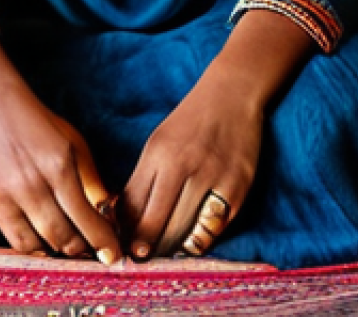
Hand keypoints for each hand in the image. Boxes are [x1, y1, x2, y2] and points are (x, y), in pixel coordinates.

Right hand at [0, 84, 121, 261]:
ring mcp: (9, 195)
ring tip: (72, 247)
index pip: (85, 217)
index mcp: (58, 166)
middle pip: (63, 236)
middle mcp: (32, 183)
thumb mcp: (76, 146)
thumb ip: (92, 183)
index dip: (102, 241)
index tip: (113, 256)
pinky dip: (35, 248)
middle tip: (94, 252)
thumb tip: (108, 219)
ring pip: (40, 243)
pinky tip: (47, 243)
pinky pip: (16, 241)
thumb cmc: (44, 128)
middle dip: (83, 249)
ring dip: (60, 251)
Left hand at [119, 69, 262, 257]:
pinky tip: (190, 244)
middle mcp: (183, 166)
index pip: (133, 205)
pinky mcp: (237, 188)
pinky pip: (214, 228)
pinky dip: (200, 241)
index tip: (120, 248)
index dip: (124, 232)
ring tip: (162, 257)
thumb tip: (121, 218)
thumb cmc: (190, 122)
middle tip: (139, 261)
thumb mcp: (158, 143)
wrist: (232, 94)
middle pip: (156, 223)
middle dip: (145, 248)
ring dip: (170, 249)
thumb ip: (143, 179)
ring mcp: (212, 177)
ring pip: (183, 230)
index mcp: (158, 153)